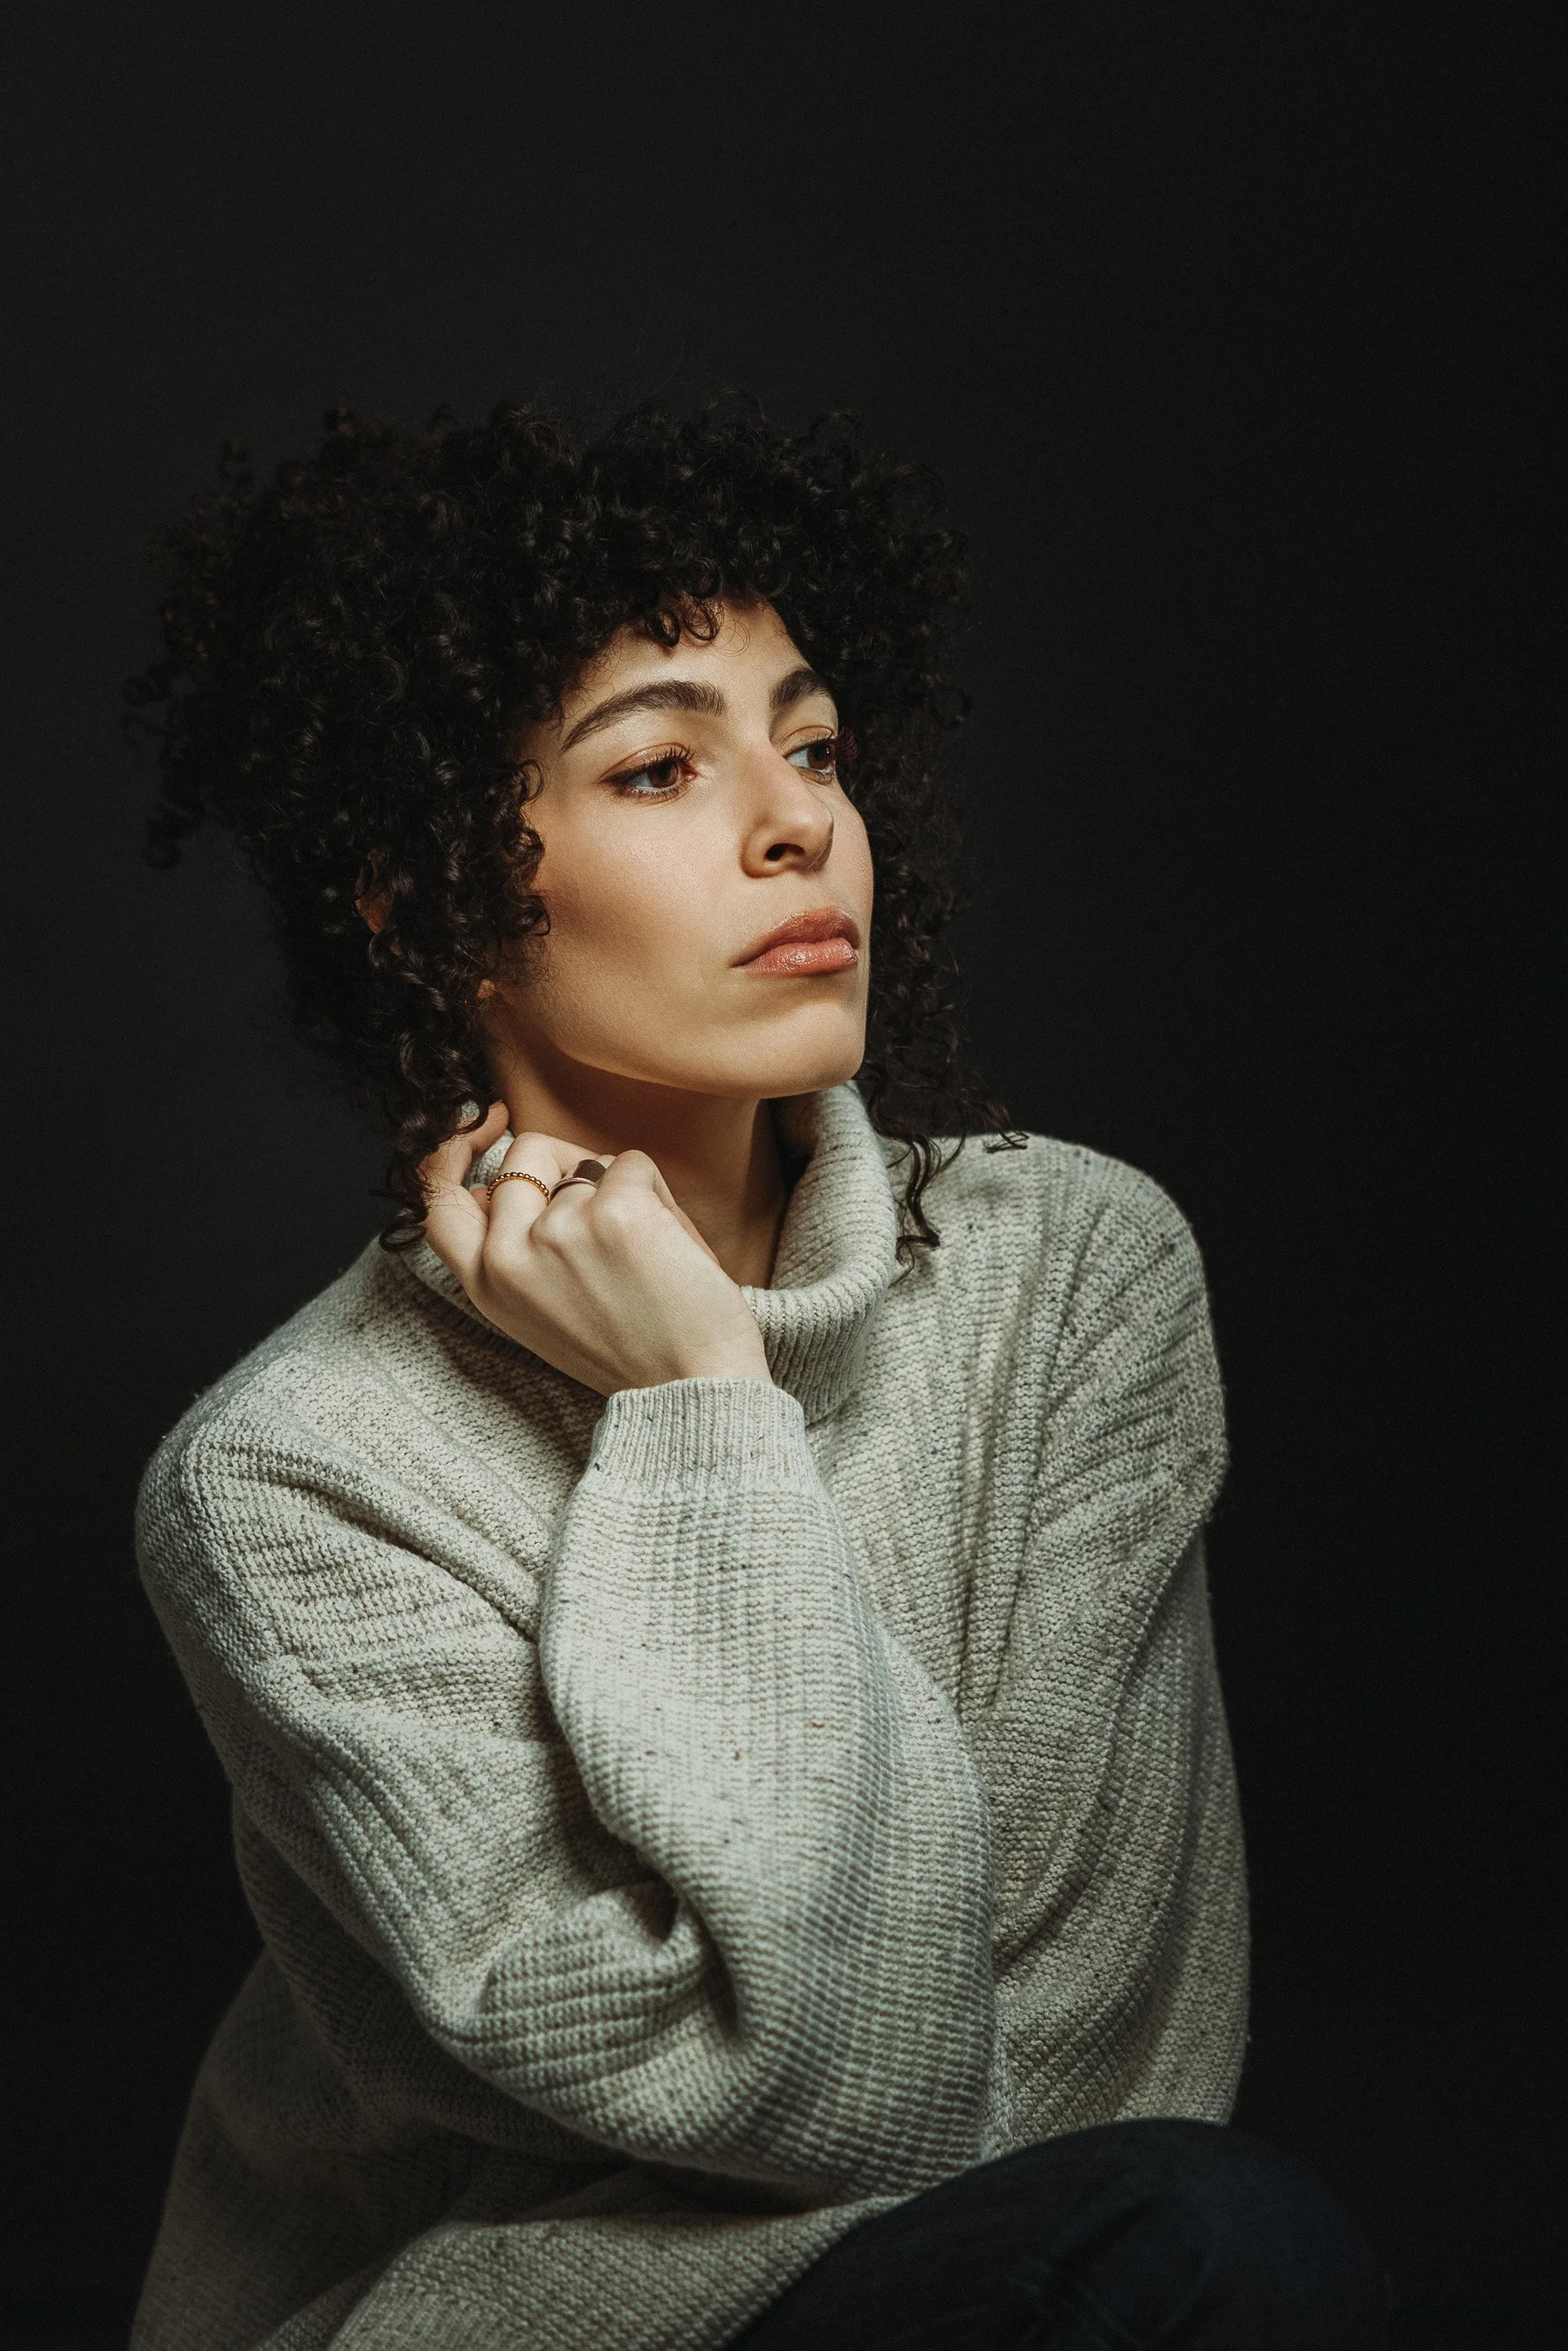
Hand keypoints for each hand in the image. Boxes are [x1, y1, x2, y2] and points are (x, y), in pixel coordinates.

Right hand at [420, 1104, 772, 1395]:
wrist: (694, 1389)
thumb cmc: (635, 1349)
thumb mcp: (544, 1309)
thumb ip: (515, 1248)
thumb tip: (502, 1178)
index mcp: (488, 1286)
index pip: (440, 1204)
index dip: (451, 1155)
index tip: (480, 1123)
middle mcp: (510, 1257)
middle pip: (523, 1158)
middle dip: (566, 1161)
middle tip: (606, 1198)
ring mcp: (558, 1230)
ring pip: (587, 1163)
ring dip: (621, 1192)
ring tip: (647, 1254)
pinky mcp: (614, 1210)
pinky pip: (632, 1163)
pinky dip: (658, 1193)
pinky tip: (670, 1247)